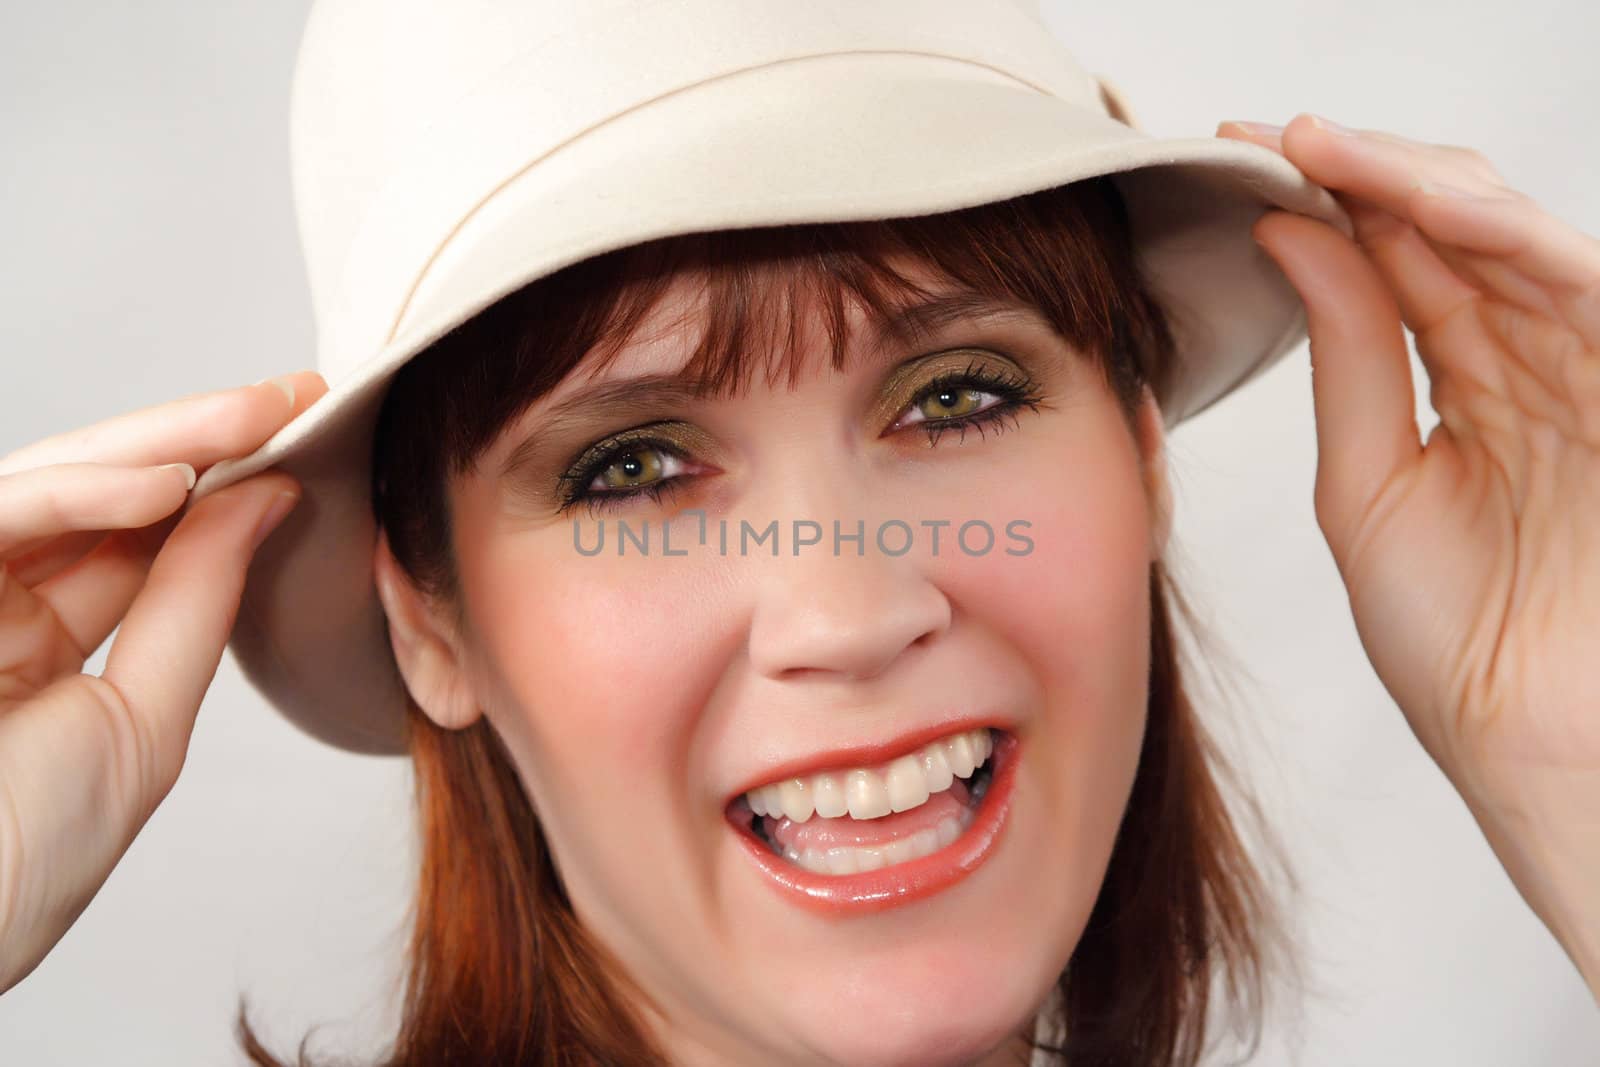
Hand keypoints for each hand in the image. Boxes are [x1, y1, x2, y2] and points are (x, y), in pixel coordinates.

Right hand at [0, 370, 326, 993]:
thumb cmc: (21, 859)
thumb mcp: (140, 723)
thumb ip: (195, 605)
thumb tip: (267, 500)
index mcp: (42, 643)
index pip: (137, 538)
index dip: (219, 483)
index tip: (303, 437)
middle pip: (101, 494)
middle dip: (200, 438)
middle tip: (291, 395)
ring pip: (53, 483)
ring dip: (157, 443)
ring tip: (256, 416)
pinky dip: (81, 493)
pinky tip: (169, 480)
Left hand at [1217, 113, 1599, 989]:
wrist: (1529, 738)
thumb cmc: (1457, 635)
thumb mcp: (1366, 482)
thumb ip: (1347, 355)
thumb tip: (1291, 234)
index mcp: (1466, 386)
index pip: (1395, 264)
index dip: (1323, 205)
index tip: (1235, 162)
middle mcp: (1527, 361)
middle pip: (1449, 229)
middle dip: (1359, 173)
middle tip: (1268, 139)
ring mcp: (1582, 368)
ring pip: (1509, 236)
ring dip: (1413, 182)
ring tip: (1321, 147)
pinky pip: (1577, 285)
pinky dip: (1502, 234)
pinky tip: (1418, 201)